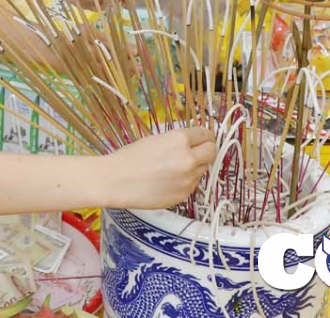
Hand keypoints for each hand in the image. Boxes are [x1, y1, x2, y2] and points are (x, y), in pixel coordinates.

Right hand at [97, 125, 216, 209]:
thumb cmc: (130, 157)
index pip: (206, 134)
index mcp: (180, 139)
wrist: (117, 181)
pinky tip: (167, 181)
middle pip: (212, 152)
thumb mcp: (155, 139)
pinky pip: (192, 185)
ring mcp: (188, 179)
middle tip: (197, 152)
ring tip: (173, 168)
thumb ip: (178, 141)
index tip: (203, 139)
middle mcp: (189, 159)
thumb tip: (193, 143)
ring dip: (194, 167)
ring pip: (202, 170)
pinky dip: (184, 182)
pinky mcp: (184, 195)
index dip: (205, 136)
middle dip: (206, 151)